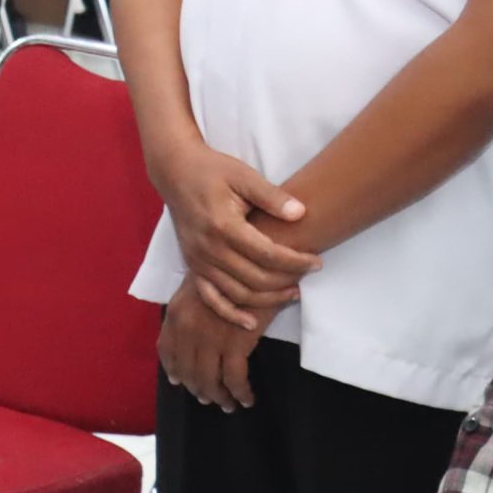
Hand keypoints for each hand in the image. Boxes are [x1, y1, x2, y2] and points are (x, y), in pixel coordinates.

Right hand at [153, 138, 317, 325]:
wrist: (175, 172)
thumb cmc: (213, 171)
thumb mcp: (244, 175)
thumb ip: (272, 196)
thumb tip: (300, 213)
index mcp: (223, 225)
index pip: (267, 254)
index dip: (296, 262)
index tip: (316, 261)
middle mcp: (208, 248)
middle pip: (255, 279)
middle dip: (287, 280)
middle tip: (309, 273)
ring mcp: (198, 260)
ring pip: (237, 293)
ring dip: (267, 299)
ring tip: (292, 293)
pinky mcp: (192, 266)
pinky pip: (210, 298)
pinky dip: (230, 313)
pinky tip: (251, 322)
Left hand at [159, 276, 266, 410]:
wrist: (256, 264)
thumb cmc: (233, 273)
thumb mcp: (200, 289)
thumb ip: (191, 311)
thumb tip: (193, 334)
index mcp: (176, 314)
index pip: (167, 350)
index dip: (173, 369)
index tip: (179, 381)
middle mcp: (187, 329)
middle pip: (187, 371)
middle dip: (198, 389)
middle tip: (208, 399)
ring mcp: (209, 338)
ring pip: (209, 381)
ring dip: (219, 397)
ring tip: (229, 405)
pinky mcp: (234, 345)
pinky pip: (234, 380)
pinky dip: (240, 393)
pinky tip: (246, 399)